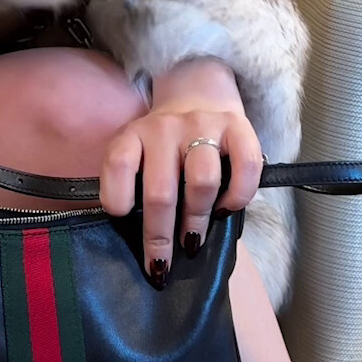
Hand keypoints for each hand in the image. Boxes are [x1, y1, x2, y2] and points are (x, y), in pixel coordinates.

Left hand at [97, 57, 264, 282]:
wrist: (197, 95)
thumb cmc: (163, 143)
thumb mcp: (136, 152)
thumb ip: (130, 182)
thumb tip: (136, 235)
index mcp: (134, 134)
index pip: (118, 163)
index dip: (116, 196)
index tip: (122, 218)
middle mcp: (165, 127)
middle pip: (161, 191)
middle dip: (159, 237)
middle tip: (161, 265)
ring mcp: (203, 124)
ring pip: (202, 182)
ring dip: (197, 220)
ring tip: (193, 241)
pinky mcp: (237, 126)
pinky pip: (246, 166)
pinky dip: (238, 195)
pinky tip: (226, 209)